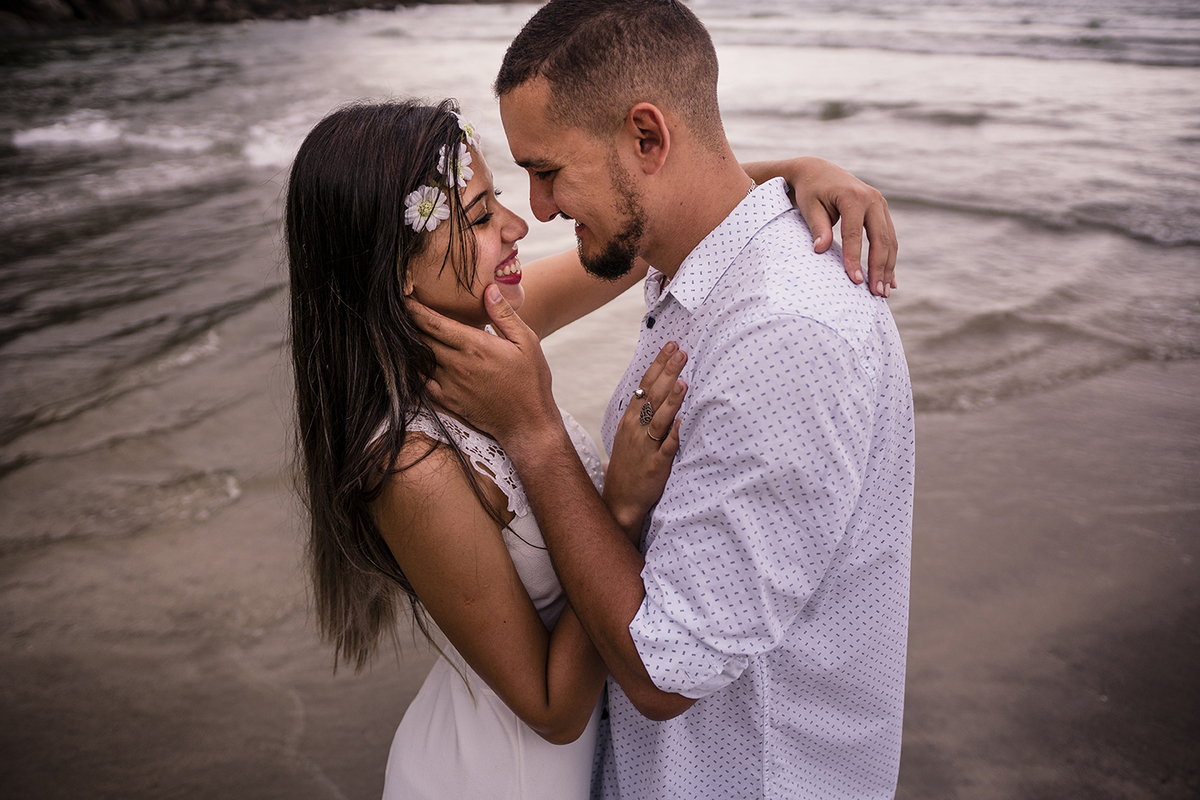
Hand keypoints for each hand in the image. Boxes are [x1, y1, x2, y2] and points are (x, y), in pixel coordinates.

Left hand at [406, 285, 560, 443]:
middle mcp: (457, 364)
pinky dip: (413, 371)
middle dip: (408, 324)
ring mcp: (449, 384)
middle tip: (397, 312)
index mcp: (474, 346)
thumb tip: (489, 289)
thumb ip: (504, 315)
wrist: (527, 424)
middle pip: (421, 339)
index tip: (404, 298)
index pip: (434, 323)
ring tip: (401, 334)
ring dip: (409, 347)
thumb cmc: (531, 381)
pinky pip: (421, 382)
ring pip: (418, 360)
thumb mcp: (527, 342)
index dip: (415, 309)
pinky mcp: (447, 401)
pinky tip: (412, 362)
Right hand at [602, 342, 686, 543]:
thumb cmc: (629, 465)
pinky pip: (666, 448)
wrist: (620, 501)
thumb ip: (642, 412)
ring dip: (671, 400)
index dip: (658, 365)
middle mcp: (635, 429)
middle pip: (653, 396)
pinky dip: (674, 434)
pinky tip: (684, 421)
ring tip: (683, 381)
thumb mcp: (629, 434)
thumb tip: (657, 388)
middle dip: (667, 372)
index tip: (670, 346)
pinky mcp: (655, 466)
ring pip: (658, 419)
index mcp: (630, 419)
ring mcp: (645, 447)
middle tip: (681, 352)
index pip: (645, 385)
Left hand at [744, 157, 897, 295]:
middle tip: (877, 293)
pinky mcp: (882, 210)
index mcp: (853, 197)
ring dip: (888, 267)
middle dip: (879, 268)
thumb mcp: (809, 207)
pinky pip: (890, 237)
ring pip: (890, 239)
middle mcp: (872, 198)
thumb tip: (821, 250)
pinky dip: (890, 258)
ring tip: (884, 292)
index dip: (855, 259)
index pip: (855, 234)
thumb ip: (818, 228)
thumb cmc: (810, 191)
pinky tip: (891, 280)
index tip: (854, 281)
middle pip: (881, 238)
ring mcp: (880, 203)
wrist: (818, 171)